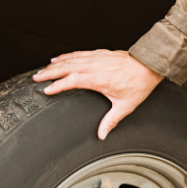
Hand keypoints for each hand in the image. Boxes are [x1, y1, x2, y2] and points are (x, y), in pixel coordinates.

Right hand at [33, 50, 163, 139]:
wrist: (149, 65)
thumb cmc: (139, 83)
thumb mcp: (125, 106)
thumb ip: (110, 121)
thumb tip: (102, 134)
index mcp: (99, 79)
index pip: (72, 81)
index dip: (57, 85)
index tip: (46, 90)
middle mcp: (95, 66)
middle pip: (66, 67)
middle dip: (49, 72)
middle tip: (36, 77)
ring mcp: (97, 57)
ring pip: (71, 58)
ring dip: (56, 63)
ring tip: (44, 68)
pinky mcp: (100, 53)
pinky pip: (79, 53)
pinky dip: (67, 56)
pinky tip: (60, 58)